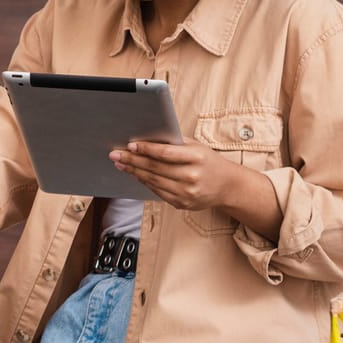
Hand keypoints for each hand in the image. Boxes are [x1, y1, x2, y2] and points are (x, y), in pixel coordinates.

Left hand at [109, 141, 240, 213]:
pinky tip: (136, 175)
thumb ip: (174, 143)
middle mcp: (192, 176)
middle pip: (155, 168)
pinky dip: (145, 183)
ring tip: (121, 164)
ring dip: (134, 172)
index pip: (165, 153)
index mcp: (196, 158)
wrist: (227, 186)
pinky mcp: (182, 204)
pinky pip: (158, 192)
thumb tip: (146, 139)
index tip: (130, 145)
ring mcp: (187, 193)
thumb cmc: (208, 161)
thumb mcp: (197, 146)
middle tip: (116, 155)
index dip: (145, 150)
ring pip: (153, 181)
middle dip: (132, 161)